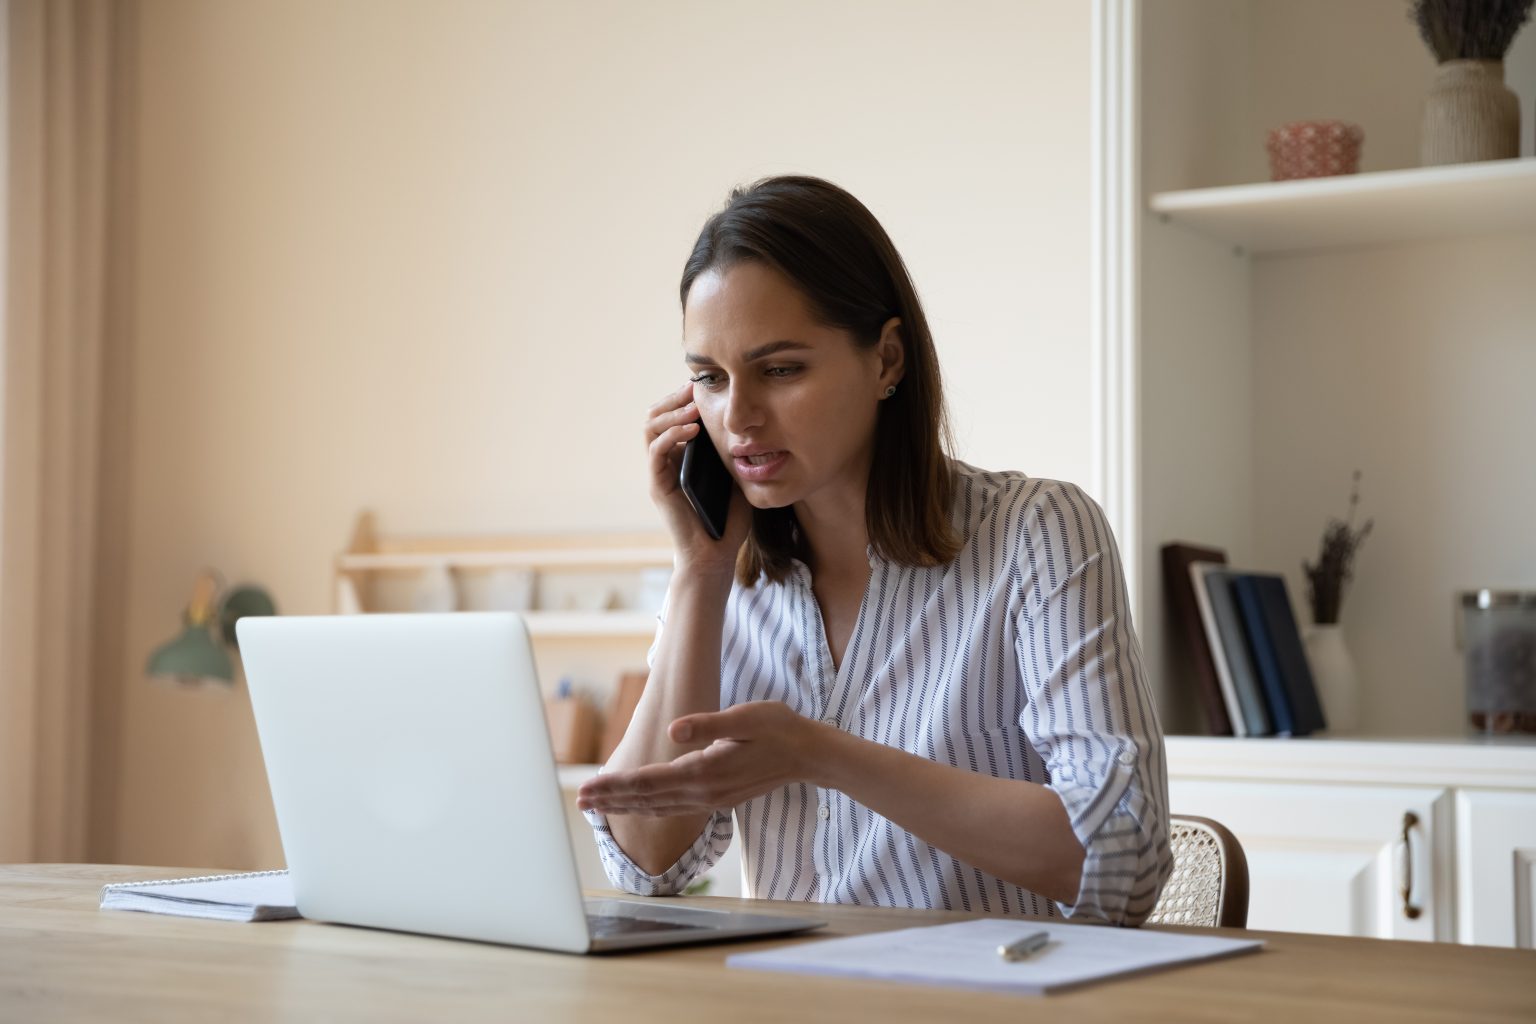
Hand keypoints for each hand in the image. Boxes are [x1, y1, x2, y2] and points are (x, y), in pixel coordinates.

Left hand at [576, 702, 825, 815]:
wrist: (808, 754)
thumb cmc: (778, 728)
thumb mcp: (745, 717)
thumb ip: (707, 725)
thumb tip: (671, 731)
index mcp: (704, 771)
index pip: (647, 782)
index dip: (614, 785)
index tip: (586, 789)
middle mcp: (703, 792)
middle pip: (646, 799)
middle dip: (610, 800)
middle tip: (578, 802)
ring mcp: (710, 799)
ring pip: (657, 807)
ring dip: (625, 806)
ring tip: (597, 807)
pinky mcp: (716, 799)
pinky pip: (672, 808)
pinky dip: (647, 808)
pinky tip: (637, 806)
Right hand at [645, 381, 752, 576]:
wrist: (717, 555)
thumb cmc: (729, 521)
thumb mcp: (737, 476)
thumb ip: (733, 451)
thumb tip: (746, 420)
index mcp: (682, 456)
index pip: (673, 416)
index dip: (684, 397)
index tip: (705, 384)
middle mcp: (666, 461)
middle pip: (656, 415)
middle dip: (675, 398)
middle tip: (695, 388)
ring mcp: (659, 473)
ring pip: (651, 428)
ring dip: (672, 411)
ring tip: (694, 406)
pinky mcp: (658, 486)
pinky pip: (656, 451)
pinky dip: (672, 434)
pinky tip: (693, 429)